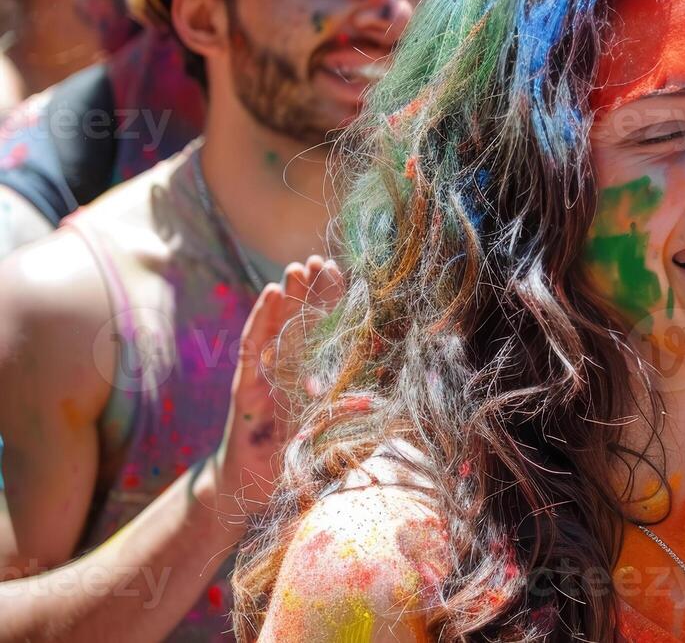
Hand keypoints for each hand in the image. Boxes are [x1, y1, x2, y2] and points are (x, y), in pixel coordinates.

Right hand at [211, 257, 343, 520]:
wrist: (248, 491)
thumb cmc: (290, 467)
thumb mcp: (327, 439)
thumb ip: (348, 420)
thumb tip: (374, 402)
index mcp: (310, 379)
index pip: (324, 335)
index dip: (334, 307)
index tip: (345, 277)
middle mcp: (287, 372)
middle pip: (300, 324)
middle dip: (311, 292)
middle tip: (321, 259)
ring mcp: (264, 376)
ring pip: (276, 328)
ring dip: (288, 297)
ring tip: (297, 267)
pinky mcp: (245, 385)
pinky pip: (253, 346)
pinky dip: (261, 318)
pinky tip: (271, 294)